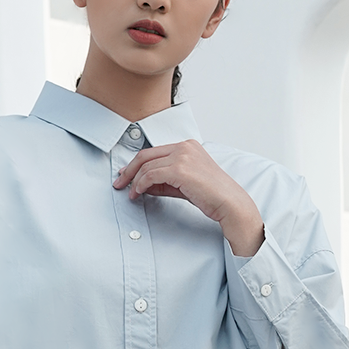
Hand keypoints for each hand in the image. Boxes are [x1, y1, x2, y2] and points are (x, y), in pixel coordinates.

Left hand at [113, 141, 264, 257]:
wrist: (229, 202)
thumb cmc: (212, 195)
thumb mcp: (184, 184)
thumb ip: (164, 181)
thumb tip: (143, 185)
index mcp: (187, 146)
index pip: (154, 151)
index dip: (136, 163)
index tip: (127, 174)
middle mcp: (184, 147)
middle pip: (146, 154)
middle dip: (129, 169)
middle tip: (119, 182)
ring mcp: (182, 156)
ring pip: (146, 165)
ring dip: (134, 180)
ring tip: (129, 193)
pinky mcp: (180, 169)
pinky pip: (151, 175)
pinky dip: (141, 185)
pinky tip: (138, 193)